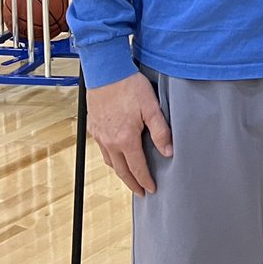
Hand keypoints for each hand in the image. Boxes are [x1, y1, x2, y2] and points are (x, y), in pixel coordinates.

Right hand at [87, 72, 171, 196]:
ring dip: (120, 171)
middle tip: (140, 192)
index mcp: (125, 139)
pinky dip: (110, 157)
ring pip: (109, 161)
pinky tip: (116, 154)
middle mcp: (109, 141)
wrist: (106, 71)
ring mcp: (99, 135)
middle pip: (121, 170)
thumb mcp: (152, 107)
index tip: (151, 189)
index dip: (145, 181)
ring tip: (129, 176)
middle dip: (132, 183)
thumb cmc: (129, 86)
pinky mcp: (93, 127)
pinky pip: (102, 149)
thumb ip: (161, 131)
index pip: (137, 168)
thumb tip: (168, 152)